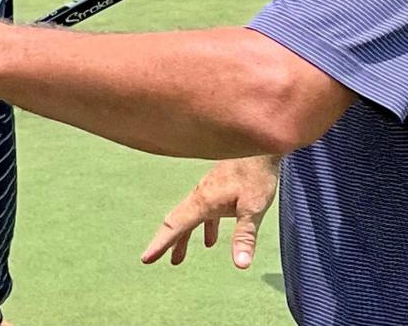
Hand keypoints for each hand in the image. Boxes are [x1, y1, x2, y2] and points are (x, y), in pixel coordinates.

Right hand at [141, 155, 278, 269]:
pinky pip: (204, 211)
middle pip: (177, 221)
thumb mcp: (254, 209)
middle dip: (166, 241)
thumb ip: (245, 236)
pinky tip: (210, 239)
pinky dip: (202, 227)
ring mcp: (208, 189)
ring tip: (178, 258)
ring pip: (190, 216)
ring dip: (184, 237)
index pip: (176, 226)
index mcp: (204, 201)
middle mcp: (201, 194)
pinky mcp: (218, 186)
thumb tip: (241, 264)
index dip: (160, 243)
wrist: (261, 144)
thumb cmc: (257, 174)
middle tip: (152, 260)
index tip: (146, 258)